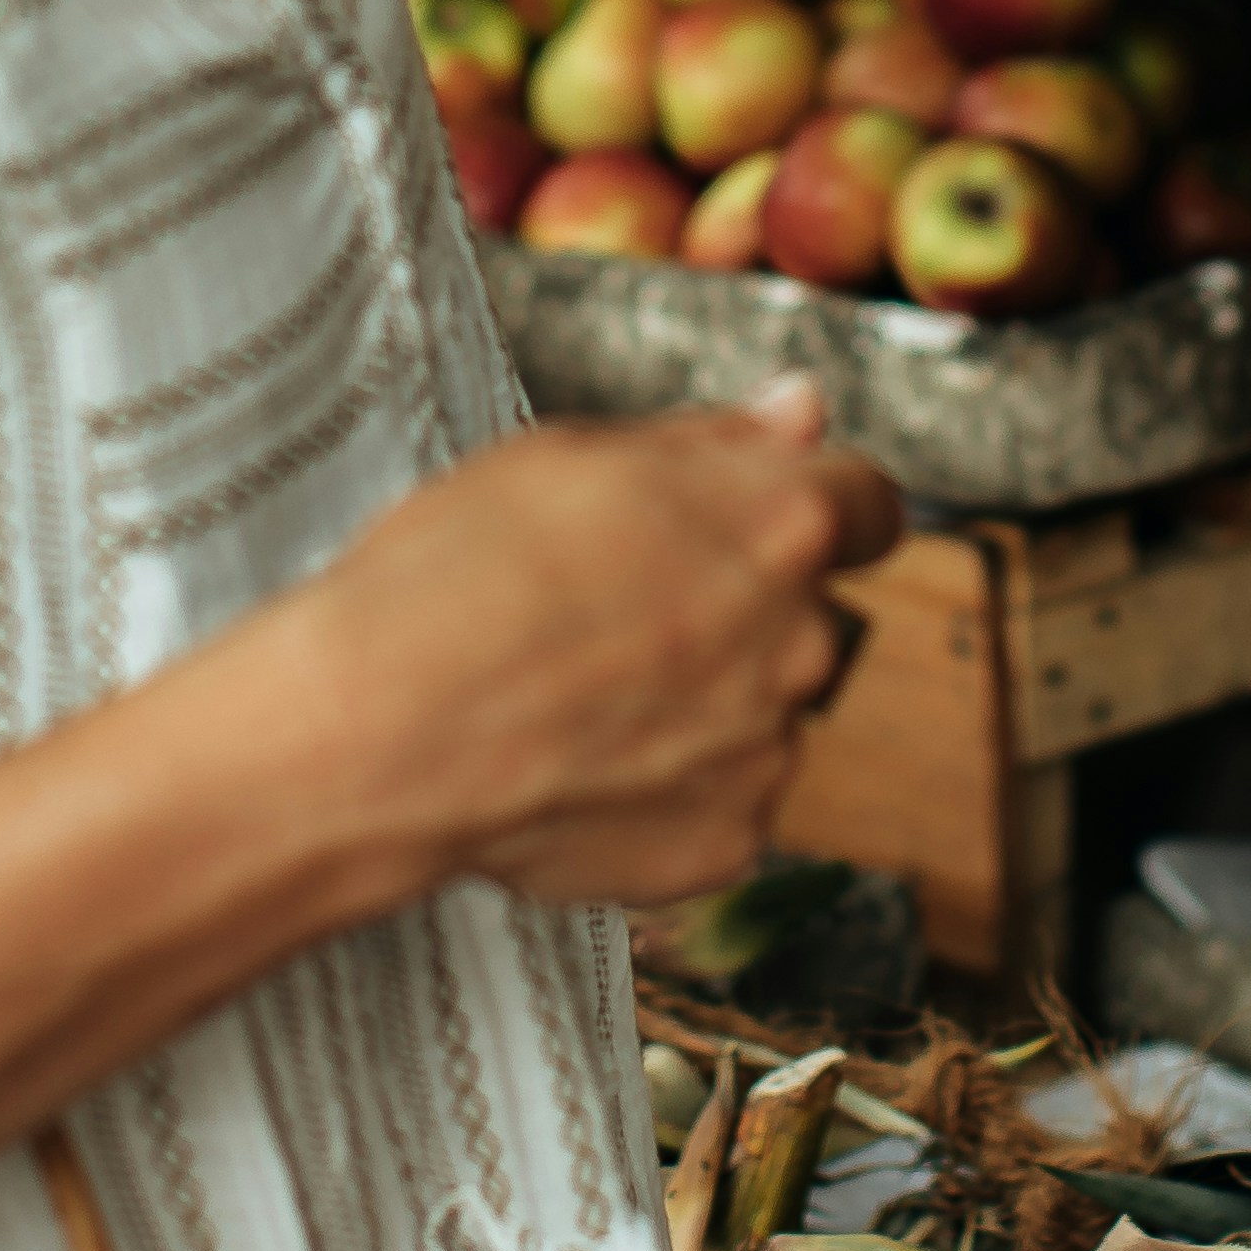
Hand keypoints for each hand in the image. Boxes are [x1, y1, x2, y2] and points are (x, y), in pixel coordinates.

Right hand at [350, 377, 904, 913]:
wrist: (382, 732)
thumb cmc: (458, 576)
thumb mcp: (572, 455)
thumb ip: (713, 440)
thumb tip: (801, 410)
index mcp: (780, 523)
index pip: (868, 502)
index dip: (811, 505)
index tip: (758, 520)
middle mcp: (801, 638)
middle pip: (802, 612)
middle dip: (734, 609)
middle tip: (615, 616)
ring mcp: (769, 750)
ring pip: (759, 711)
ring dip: (700, 702)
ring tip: (576, 700)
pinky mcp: (729, 840)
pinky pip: (718, 800)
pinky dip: (665, 790)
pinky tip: (577, 768)